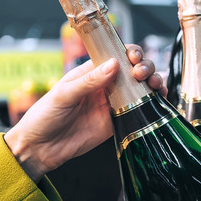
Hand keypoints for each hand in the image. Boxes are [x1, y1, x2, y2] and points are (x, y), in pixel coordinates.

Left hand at [4, 44, 166, 181]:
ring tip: (154, 85)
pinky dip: (152, 103)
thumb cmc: (44, 116)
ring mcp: (113, 103)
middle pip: (133, 69)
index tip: (133, 58)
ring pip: (140, 87)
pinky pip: (138, 110)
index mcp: (90, 72)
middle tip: (141, 74)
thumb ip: (89, 81)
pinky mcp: (118, 122)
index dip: (129, 53)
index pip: (115, 55)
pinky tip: (159, 99)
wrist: (41, 148)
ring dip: (152, 82)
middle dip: (144, 66)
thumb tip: (114, 65)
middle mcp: (105, 85)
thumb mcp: (64, 94)